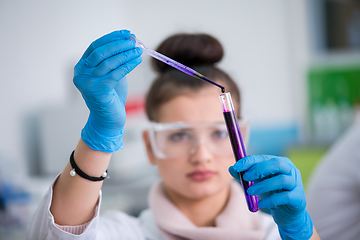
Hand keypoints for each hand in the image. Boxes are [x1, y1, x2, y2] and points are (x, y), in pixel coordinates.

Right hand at [73, 30, 142, 151]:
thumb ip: (115, 59)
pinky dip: (128, 65)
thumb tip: (129, 41)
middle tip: (133, 41)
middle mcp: (81, 74)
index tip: (126, 33)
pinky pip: (116, 74)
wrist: (109, 120)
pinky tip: (136, 60)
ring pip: (109, 63)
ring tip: (138, 50)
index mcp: (81, 67)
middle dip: (118, 45)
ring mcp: (88, 83)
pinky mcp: (98, 91)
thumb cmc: (111, 96)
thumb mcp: (111, 74)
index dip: (111, 38)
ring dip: (126, 54)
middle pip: (100, 53)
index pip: (95, 47)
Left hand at [229, 155, 312, 239]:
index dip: (250, 161)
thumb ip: (245, 176)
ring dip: (263, 186)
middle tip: (245, 178)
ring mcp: (296, 184)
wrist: (287, 215)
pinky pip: (285, 197)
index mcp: (279, 163)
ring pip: (282, 180)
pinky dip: (270, 200)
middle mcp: (290, 171)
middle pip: (276, 164)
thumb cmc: (271, 194)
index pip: (264, 157)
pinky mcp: (298, 198)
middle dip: (259, 169)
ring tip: (250, 192)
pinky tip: (260, 204)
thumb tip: (231, 168)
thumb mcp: (257, 183)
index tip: (237, 166)